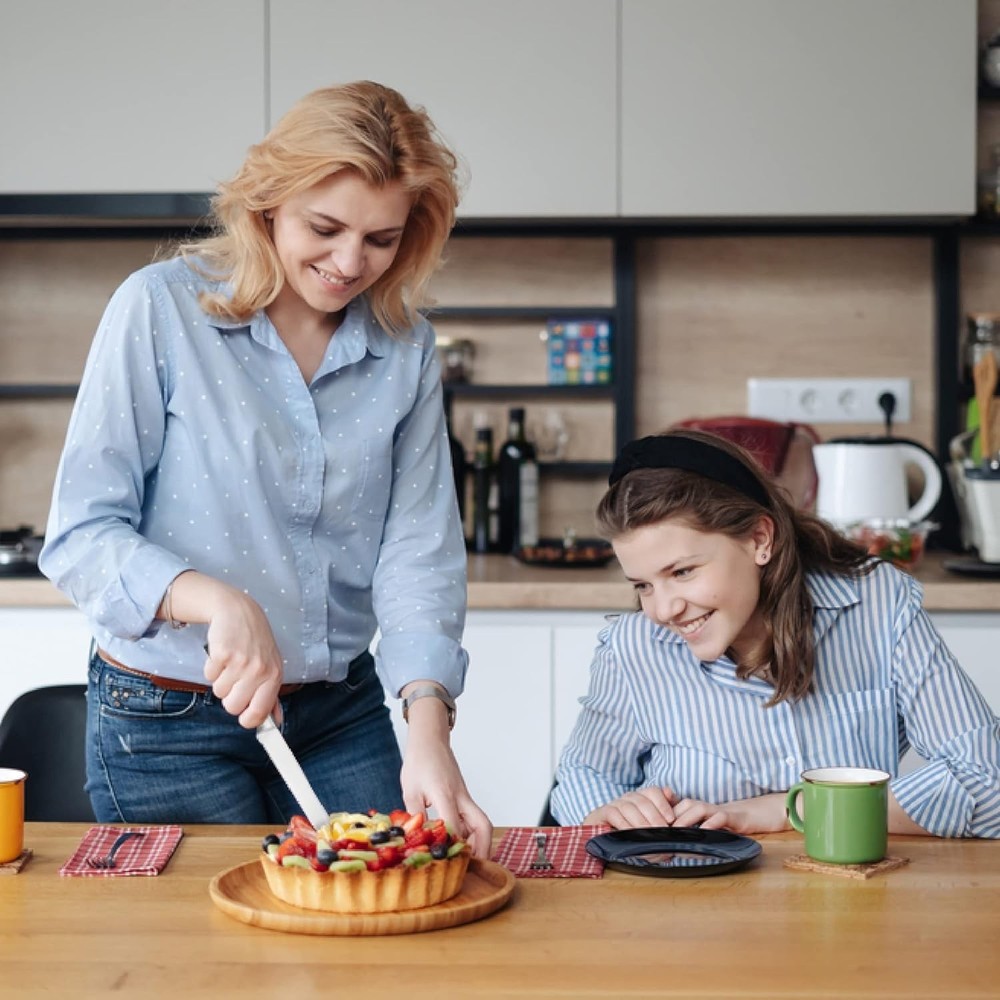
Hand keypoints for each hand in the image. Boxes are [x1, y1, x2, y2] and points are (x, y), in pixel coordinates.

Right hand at [197, 586, 282, 728]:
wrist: (240, 612)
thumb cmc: (256, 643)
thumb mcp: (271, 667)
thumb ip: (271, 697)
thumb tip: (275, 723)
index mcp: (274, 677)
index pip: (259, 713)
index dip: (247, 719)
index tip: (243, 714)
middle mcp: (259, 670)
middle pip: (233, 707)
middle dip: (230, 696)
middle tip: (236, 677)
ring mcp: (241, 662)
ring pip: (219, 693)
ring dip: (221, 680)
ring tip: (231, 662)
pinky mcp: (222, 654)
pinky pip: (208, 676)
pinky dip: (211, 668)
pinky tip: (222, 654)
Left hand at [398, 698, 492, 857]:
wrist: (430, 739)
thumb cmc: (419, 761)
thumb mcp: (410, 789)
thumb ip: (414, 815)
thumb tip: (415, 838)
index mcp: (445, 794)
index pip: (455, 825)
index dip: (453, 845)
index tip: (448, 861)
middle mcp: (461, 796)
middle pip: (482, 824)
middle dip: (483, 848)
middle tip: (475, 866)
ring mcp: (465, 795)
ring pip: (481, 821)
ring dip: (479, 841)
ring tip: (469, 859)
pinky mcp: (464, 795)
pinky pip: (473, 816)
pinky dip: (471, 831)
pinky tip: (460, 840)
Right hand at [584, 786, 679, 828]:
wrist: (609, 835)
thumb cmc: (636, 829)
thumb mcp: (655, 822)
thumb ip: (666, 808)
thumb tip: (670, 793)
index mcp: (643, 796)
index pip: (653, 792)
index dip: (663, 804)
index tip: (671, 819)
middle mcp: (629, 797)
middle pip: (643, 801)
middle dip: (654, 817)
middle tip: (662, 831)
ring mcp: (616, 803)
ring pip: (629, 808)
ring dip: (641, 823)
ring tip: (649, 835)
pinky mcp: (604, 812)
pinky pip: (614, 815)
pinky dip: (624, 825)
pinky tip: (631, 834)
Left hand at [671, 792, 790, 834]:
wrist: (758, 815)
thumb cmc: (730, 824)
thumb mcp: (709, 826)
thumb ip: (693, 831)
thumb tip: (673, 844)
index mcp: (698, 809)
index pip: (675, 808)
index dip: (664, 817)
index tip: (654, 830)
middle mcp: (705, 807)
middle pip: (682, 806)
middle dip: (670, 817)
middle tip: (660, 832)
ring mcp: (719, 810)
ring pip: (697, 808)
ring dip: (685, 819)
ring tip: (676, 831)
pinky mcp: (733, 817)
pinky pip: (720, 817)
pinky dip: (710, 823)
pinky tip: (703, 831)